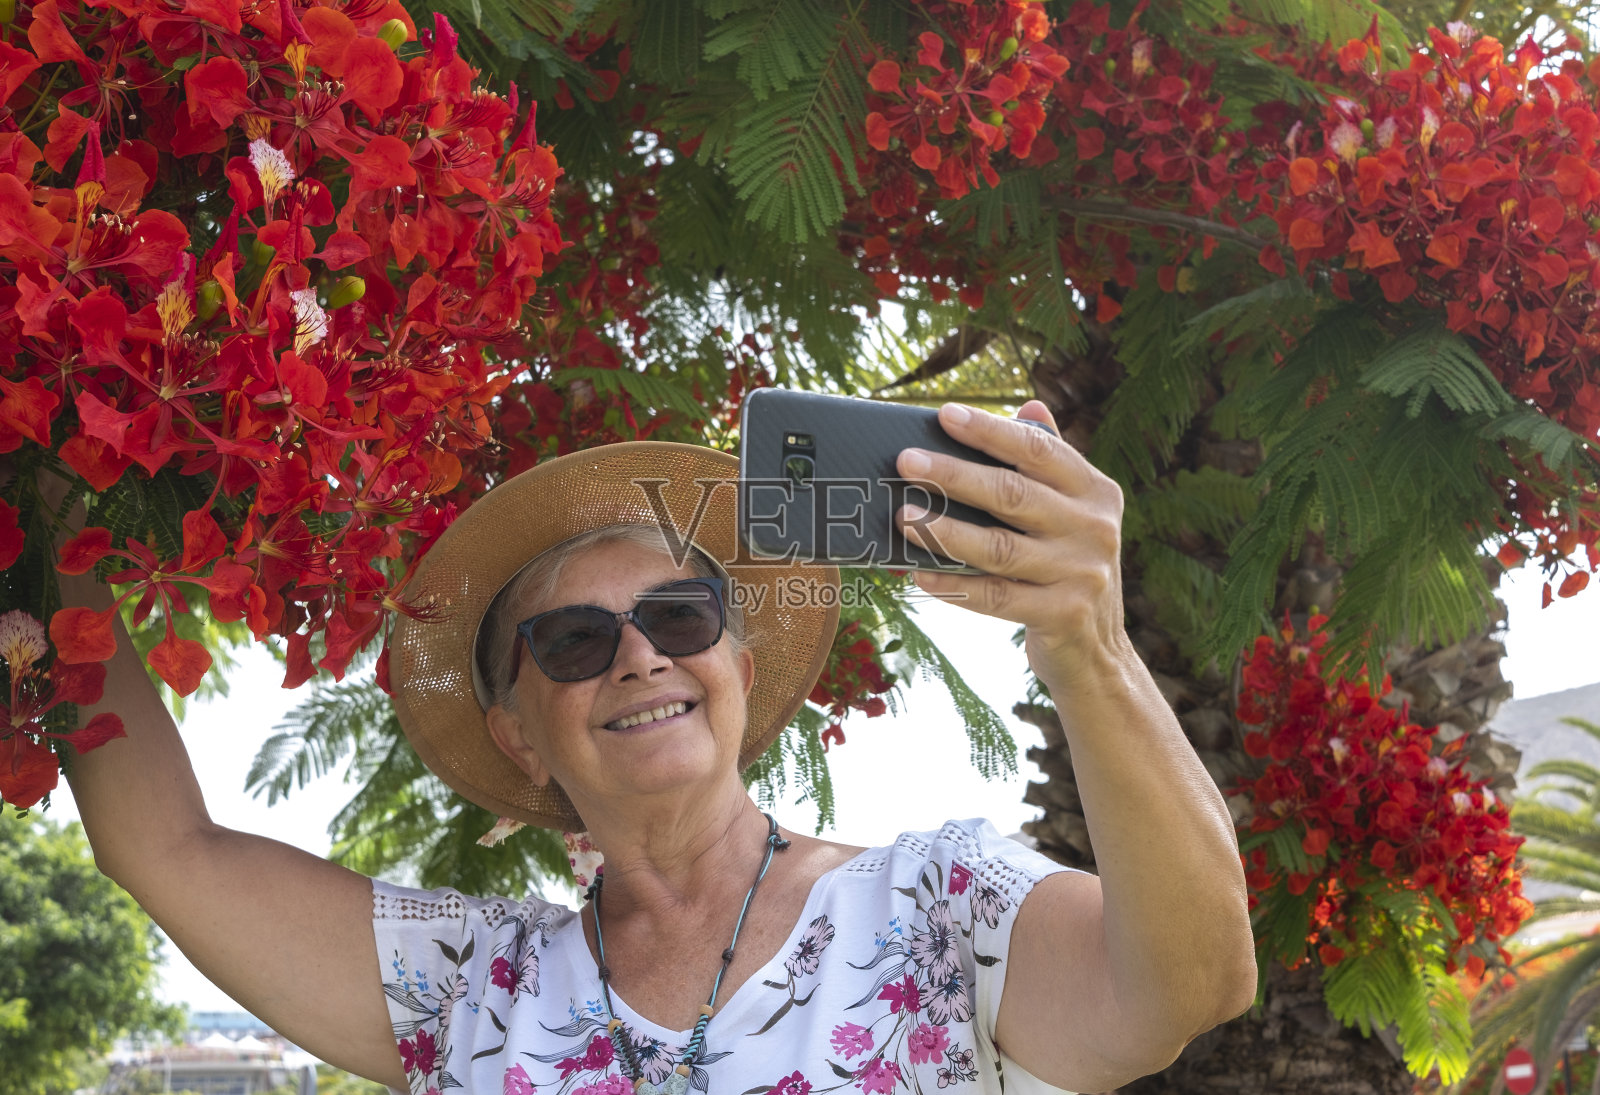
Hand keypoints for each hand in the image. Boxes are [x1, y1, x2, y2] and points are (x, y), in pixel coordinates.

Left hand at [894, 400, 1128, 685]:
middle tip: (906, 462)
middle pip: (1012, 494)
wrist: (1098, 651)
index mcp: (1096, 491)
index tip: (945, 415)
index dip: (991, 430)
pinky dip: (953, 584)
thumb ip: (1051, 463)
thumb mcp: (1073, 513)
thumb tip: (1029, 405)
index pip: (1038, 449)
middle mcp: (1095, 528)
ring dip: (944, 530)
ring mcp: (1082, 573)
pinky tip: (918, 573)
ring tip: (903, 516)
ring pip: (999, 547)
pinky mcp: (1063, 614)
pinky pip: (995, 596)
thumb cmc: (1067, 567)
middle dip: (953, 475)